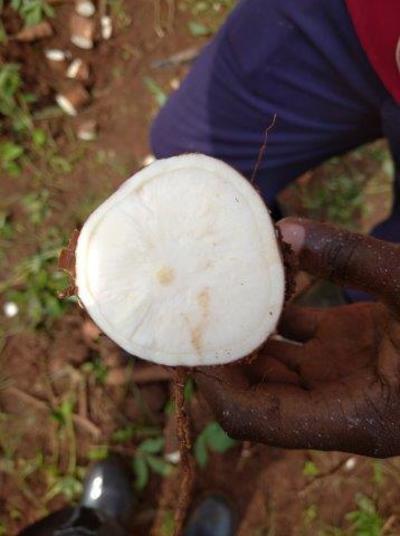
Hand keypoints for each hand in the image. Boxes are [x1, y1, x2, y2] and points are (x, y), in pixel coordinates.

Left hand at [195, 218, 399, 457]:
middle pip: (253, 393)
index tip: (190, 340)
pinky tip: (256, 282)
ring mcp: (339, 375)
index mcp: (352, 416)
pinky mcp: (345, 348)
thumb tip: (287, 226)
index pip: (256, 417)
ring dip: (241, 334)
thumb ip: (352, 259)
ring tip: (213, 293)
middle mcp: (337, 404)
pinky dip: (270, 315)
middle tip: (188, 312)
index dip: (216, 384)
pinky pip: (293, 338)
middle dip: (219, 357)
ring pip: (270, 365)